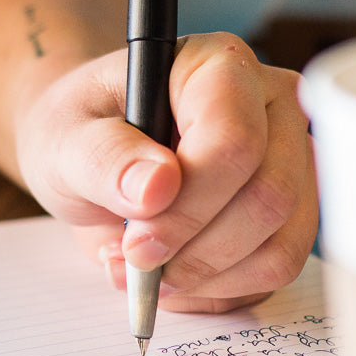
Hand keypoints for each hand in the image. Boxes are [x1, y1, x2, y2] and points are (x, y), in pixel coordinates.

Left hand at [15, 32, 317, 312]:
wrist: (92, 155)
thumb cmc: (82, 132)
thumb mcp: (63, 138)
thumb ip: (102, 157)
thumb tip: (157, 187)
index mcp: (220, 66)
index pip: (235, 141)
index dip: (188, 205)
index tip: (135, 241)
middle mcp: (273, 107)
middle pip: (268, 197)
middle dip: (195, 250)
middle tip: (135, 259)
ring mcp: (292, 162)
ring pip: (280, 245)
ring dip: (205, 276)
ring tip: (147, 265)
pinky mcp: (290, 214)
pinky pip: (273, 272)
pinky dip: (216, 289)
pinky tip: (173, 268)